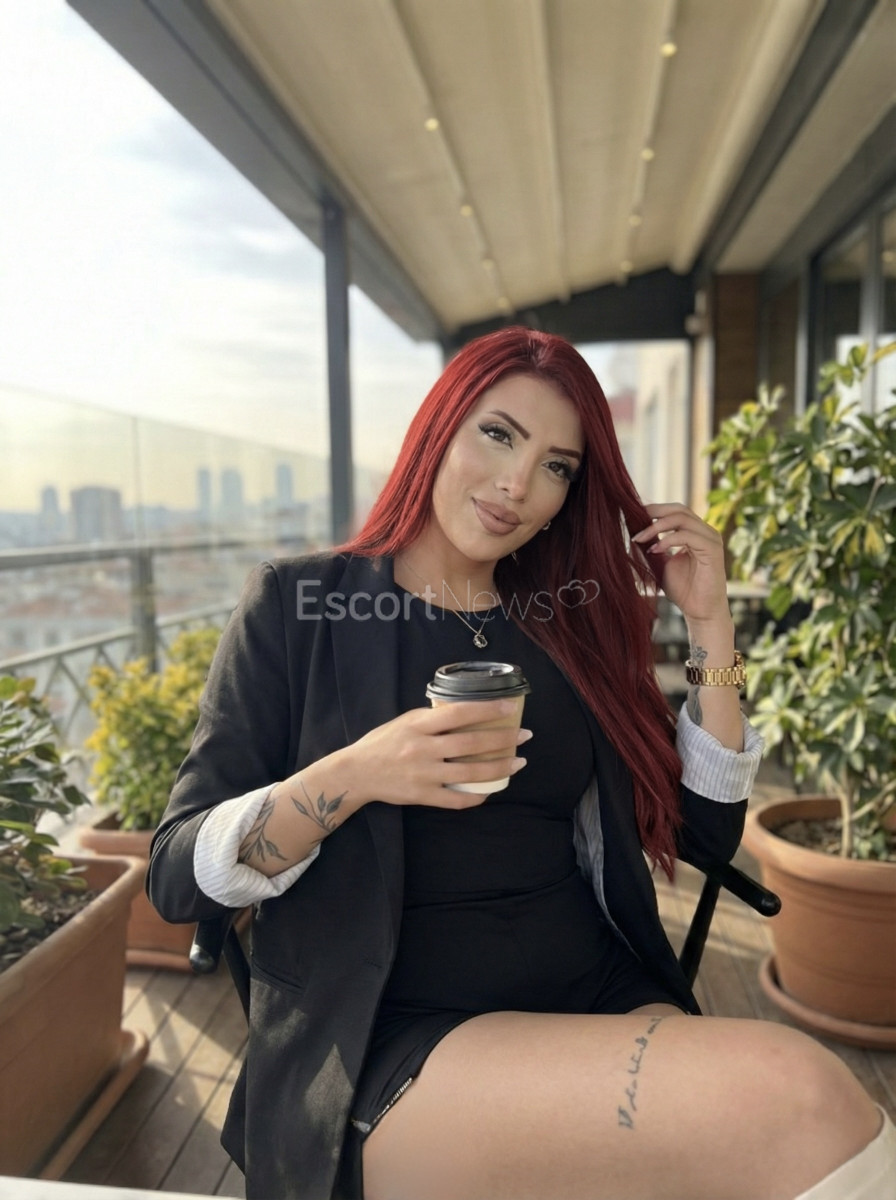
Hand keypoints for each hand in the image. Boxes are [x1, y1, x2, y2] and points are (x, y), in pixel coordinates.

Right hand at [340, 700, 530, 809]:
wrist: (357, 772)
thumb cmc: (383, 742)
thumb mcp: (405, 721)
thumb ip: (433, 719)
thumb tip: (467, 713)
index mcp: (418, 725)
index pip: (459, 714)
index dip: (487, 710)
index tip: (510, 708)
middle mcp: (422, 748)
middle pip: (470, 744)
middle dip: (502, 739)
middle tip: (524, 736)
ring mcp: (423, 774)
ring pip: (470, 773)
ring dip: (499, 768)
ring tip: (519, 762)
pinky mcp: (422, 796)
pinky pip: (456, 800)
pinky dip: (477, 797)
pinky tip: (492, 790)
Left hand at [632, 503, 729, 627]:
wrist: (700, 612)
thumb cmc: (684, 590)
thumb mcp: (661, 564)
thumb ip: (652, 546)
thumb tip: (633, 532)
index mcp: (695, 533)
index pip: (674, 511)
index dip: (653, 510)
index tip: (631, 515)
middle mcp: (705, 532)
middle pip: (679, 509)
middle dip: (654, 511)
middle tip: (633, 517)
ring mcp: (711, 539)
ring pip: (682, 518)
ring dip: (656, 526)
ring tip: (639, 538)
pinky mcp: (712, 549)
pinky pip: (687, 535)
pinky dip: (668, 540)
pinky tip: (654, 550)